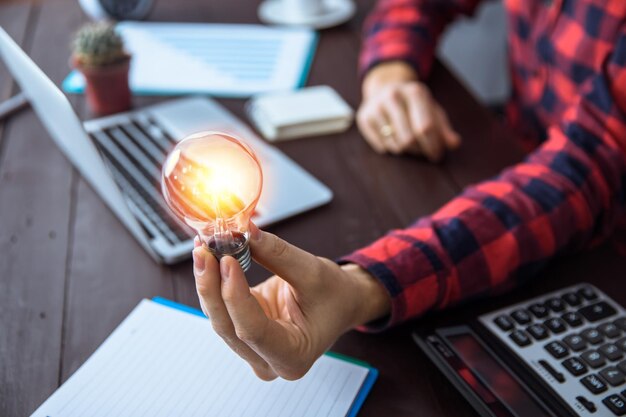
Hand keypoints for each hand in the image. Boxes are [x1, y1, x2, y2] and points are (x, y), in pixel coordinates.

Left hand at [192, 225, 390, 379]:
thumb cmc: (335, 295)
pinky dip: (213, 282)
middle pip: (228, 326)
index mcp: (293, 357)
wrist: (341, 302)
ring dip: (208, 282)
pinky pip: (220, 308)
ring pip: (219, 318)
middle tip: (204, 250)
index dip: (235, 295)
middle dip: (212, 286)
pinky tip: (208, 257)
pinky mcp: (242, 332)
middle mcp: (268, 362)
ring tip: (203, 247)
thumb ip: (277, 255)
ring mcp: (252, 350)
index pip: (253, 330)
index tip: (226, 259)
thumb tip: (245, 233)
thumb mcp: (313, 271)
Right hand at [357, 61, 460, 160]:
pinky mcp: (364, 117)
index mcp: (415, 92)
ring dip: (405, 150)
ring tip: (408, 142)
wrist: (385, 87)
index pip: (426, 127)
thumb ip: (444, 129)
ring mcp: (376, 106)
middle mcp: (393, 95)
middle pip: (409, 138)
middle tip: (422, 151)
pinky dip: (391, 148)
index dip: (433, 145)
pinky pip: (381, 146)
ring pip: (395, 145)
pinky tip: (393, 138)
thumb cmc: (414, 104)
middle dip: (419, 150)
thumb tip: (455, 144)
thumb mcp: (432, 111)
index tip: (436, 155)